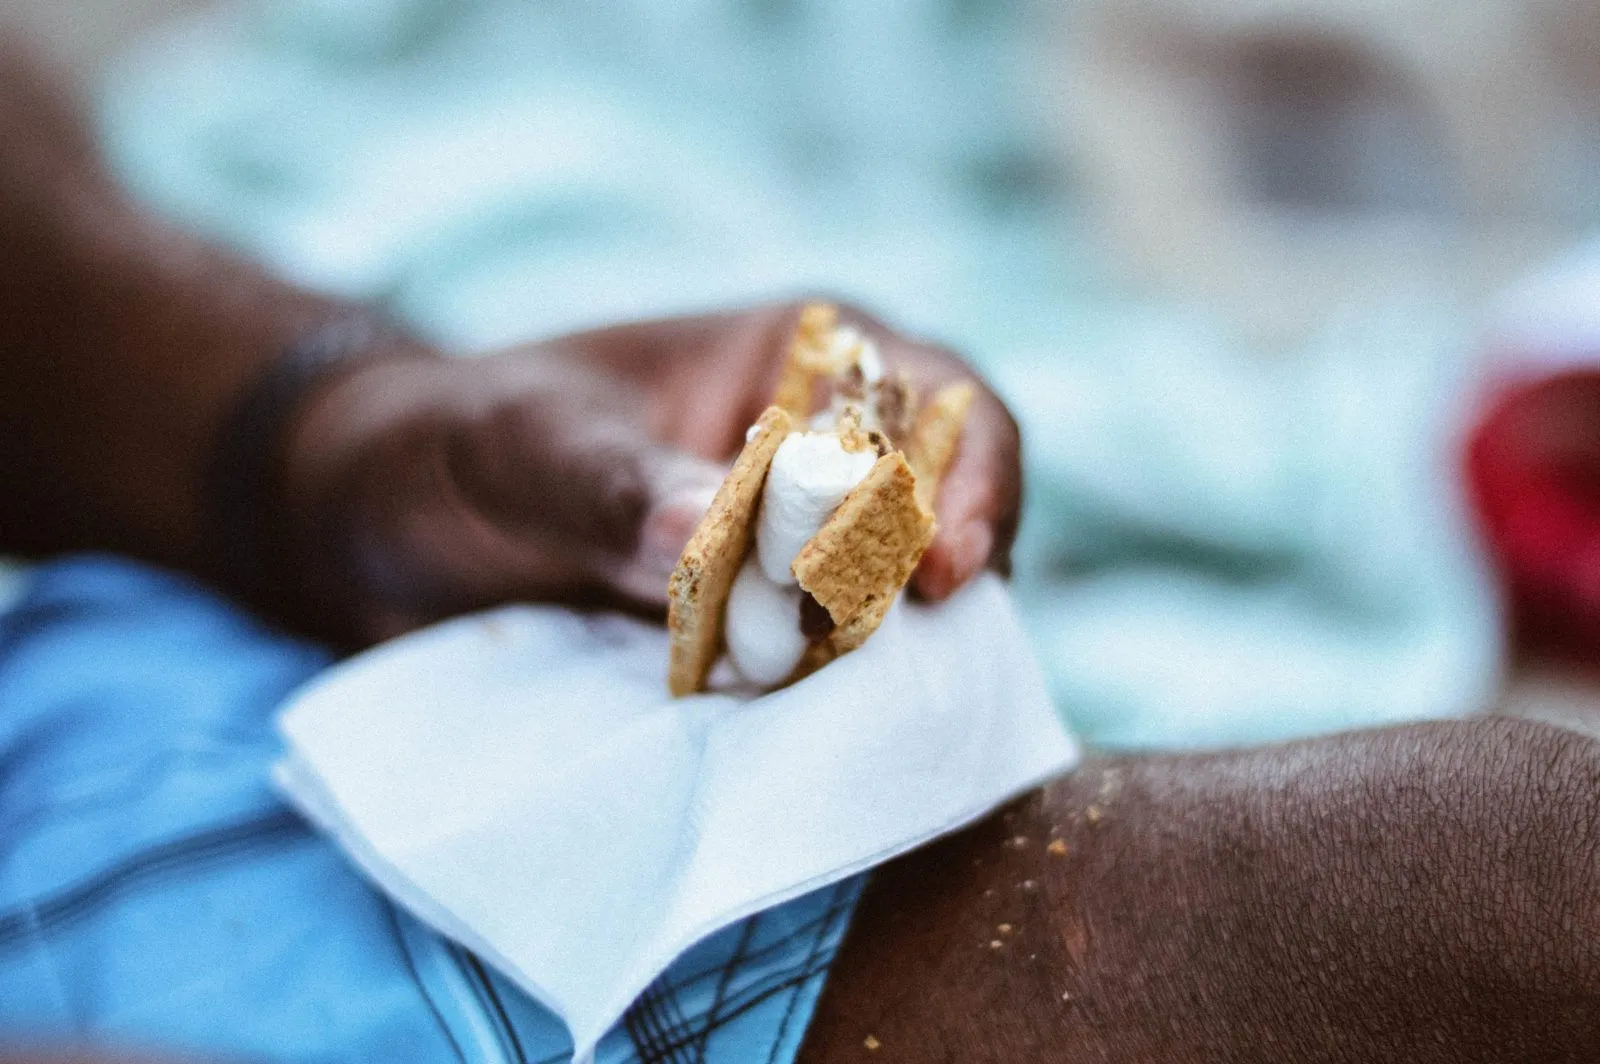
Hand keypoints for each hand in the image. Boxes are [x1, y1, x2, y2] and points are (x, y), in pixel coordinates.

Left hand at [279, 302, 1020, 642]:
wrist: (387, 523)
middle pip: (945, 501)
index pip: (933, 393)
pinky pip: (832, 658)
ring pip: (900, 593)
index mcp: (791, 352)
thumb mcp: (519, 446)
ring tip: (842, 692)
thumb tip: (700, 536)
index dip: (967, 472)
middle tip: (899, 645)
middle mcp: (819, 444)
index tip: (943, 564)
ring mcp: (797, 541)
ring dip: (889, 642)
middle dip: (942, 570)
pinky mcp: (763, 623)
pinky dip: (832, 690)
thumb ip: (606, 483)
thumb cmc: (454, 443)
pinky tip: (800, 720)